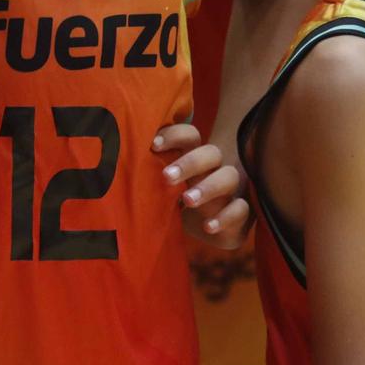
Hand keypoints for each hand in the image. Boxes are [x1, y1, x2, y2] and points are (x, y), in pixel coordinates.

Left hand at [156, 123, 250, 249]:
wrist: (211, 229)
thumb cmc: (183, 200)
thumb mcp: (169, 186)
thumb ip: (154, 173)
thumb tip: (121, 162)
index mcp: (196, 156)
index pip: (190, 136)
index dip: (174, 135)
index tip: (153, 145)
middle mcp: (217, 167)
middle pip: (210, 153)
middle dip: (189, 162)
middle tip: (166, 177)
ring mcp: (233, 188)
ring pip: (228, 178)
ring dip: (207, 187)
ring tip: (187, 200)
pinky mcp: (243, 211)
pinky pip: (241, 209)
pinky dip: (225, 217)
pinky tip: (208, 226)